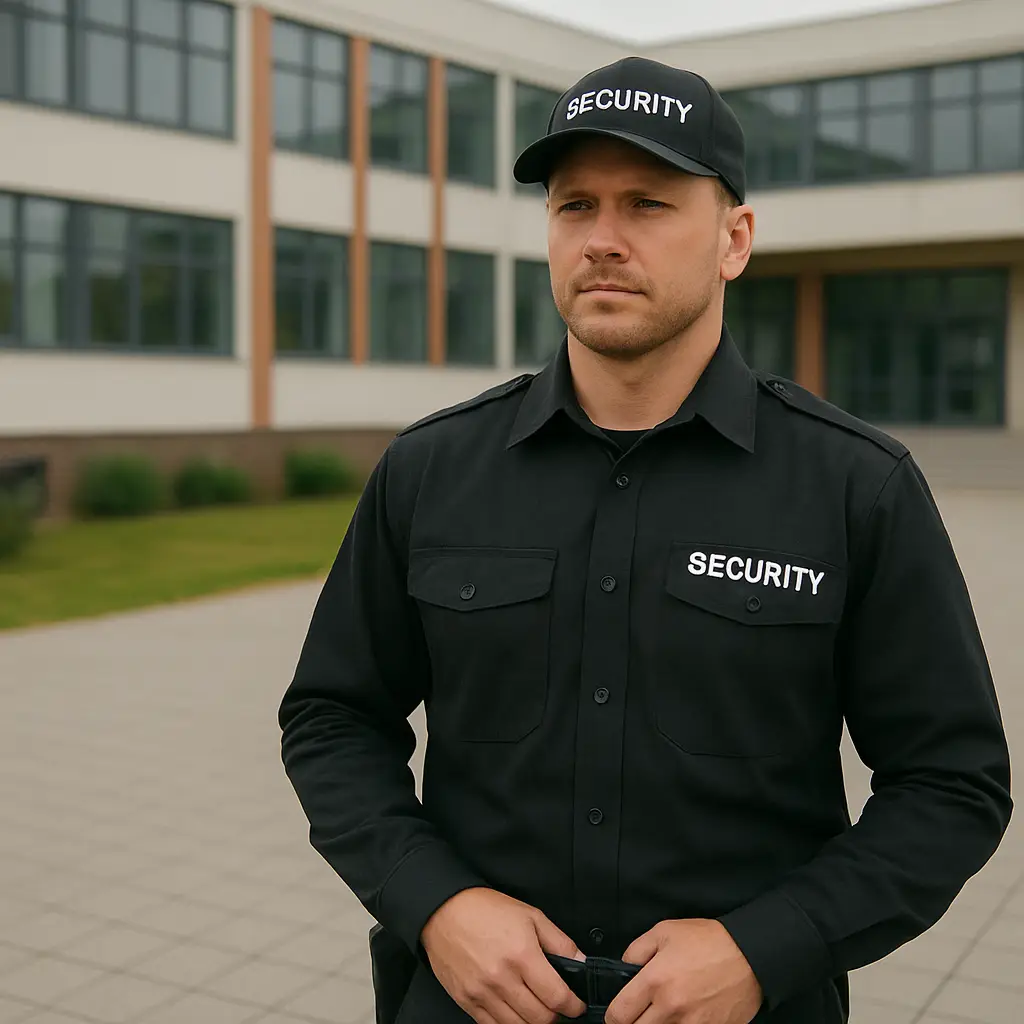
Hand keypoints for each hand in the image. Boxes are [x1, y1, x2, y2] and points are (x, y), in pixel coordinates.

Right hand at [420, 887, 587, 1023]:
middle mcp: (502, 978)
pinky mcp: (467, 1001)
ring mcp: (482, 993)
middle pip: (540, 1018)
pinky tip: (514, 1011)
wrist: (443, 910)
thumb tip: (582, 962)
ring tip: (536, 1007)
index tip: (577, 1005)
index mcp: (522, 955)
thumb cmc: (486, 909)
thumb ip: (560, 942)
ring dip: (533, 1022)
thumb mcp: (530, 915)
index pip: (557, 997)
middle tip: (557, 1005)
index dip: (573, 1006)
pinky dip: (509, 1023)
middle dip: (555, 1015)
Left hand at [605, 919, 762, 1023]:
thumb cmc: (707, 941)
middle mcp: (671, 1008)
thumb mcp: (664, 931)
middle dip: (634, 1023)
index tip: (617, 1013)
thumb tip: (623, 970)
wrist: (749, 955)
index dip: (614, 1016)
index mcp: (655, 981)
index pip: (619, 1014)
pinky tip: (683, 1016)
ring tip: (663, 1012)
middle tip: (639, 1012)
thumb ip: (636, 951)